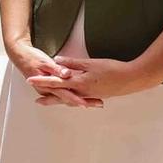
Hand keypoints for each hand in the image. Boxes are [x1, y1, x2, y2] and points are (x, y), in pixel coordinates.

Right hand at [8, 40, 100, 108]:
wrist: (20, 55)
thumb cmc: (31, 58)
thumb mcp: (44, 62)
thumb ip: (57, 68)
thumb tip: (66, 73)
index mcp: (47, 85)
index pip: (65, 94)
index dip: (77, 98)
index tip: (87, 102)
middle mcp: (49, 90)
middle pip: (69, 98)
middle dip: (83, 101)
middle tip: (98, 103)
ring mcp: (50, 88)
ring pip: (67, 97)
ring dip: (80, 100)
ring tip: (95, 102)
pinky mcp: (51, 85)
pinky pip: (64, 93)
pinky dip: (73, 95)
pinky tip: (82, 97)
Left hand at [45, 55, 159, 102]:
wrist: (132, 79)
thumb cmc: (112, 69)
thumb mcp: (90, 63)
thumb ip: (73, 63)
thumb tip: (57, 61)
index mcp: (79, 83)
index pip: (56, 82)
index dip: (43, 81)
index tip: (30, 80)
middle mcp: (82, 92)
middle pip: (61, 95)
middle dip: (48, 97)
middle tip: (36, 101)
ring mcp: (90, 95)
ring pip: (71, 99)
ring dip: (59, 100)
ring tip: (50, 102)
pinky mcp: (96, 95)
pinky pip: (80, 99)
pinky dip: (72, 100)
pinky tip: (71, 100)